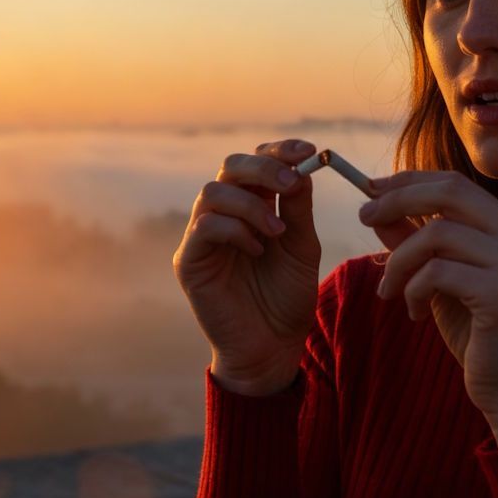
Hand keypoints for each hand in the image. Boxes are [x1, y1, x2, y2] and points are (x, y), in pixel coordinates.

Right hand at [173, 139, 322, 395]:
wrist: (273, 347)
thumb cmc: (287, 299)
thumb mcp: (301, 247)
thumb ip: (298, 209)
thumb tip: (302, 168)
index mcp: (253, 207)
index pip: (257, 163)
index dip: (279, 150)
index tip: (309, 151)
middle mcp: (224, 215)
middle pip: (230, 166)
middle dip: (264, 168)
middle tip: (291, 183)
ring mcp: (203, 236)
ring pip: (213, 191)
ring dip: (251, 205)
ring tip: (277, 233)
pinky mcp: (189, 260)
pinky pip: (204, 226)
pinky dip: (235, 230)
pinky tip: (257, 251)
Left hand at [359, 170, 497, 444]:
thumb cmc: (483, 338)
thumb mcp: (443, 283)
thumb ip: (417, 243)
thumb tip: (378, 210)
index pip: (456, 183)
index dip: (409, 181)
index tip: (372, 189)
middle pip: (449, 193)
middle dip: (398, 200)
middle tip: (363, 217)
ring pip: (436, 235)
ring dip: (399, 261)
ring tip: (389, 291)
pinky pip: (437, 273)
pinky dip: (414, 290)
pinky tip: (415, 315)